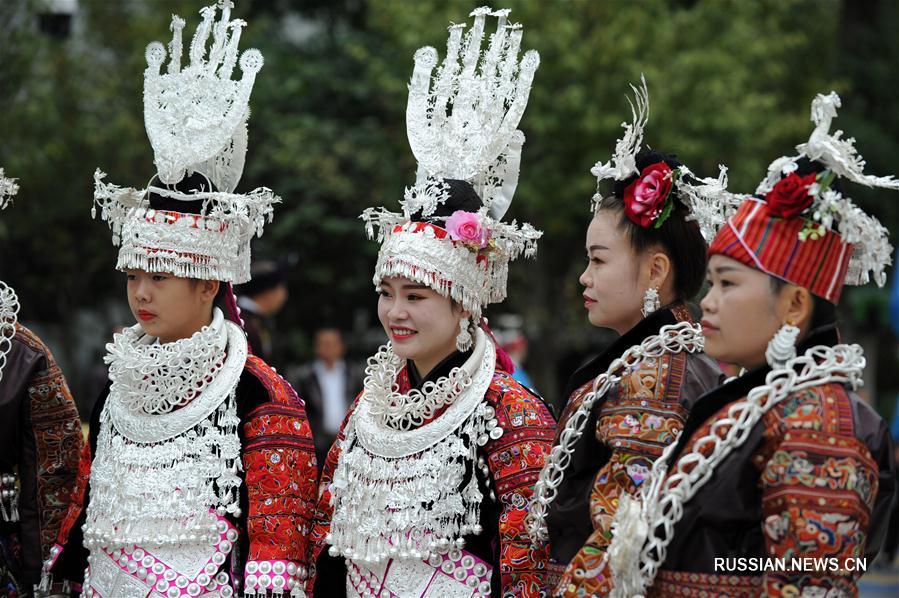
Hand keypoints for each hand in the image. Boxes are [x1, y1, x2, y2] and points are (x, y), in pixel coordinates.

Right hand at [143, 1, 261, 192]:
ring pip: (184, 55)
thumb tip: (250, 70)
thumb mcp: (228, 121)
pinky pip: (158, 68)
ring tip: (188, 18)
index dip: (230, 42)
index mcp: (216, 89)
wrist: (179, 158)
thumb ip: (240, 97)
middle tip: (219, 9)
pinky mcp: (156, 90)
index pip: (225, 60)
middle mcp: (198, 82)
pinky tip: (161, 44)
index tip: (237, 24)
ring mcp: (178, 84)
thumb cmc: (205, 144)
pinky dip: (159, 56)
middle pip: (207, 51)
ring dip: (187, 37)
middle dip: (212, 31)